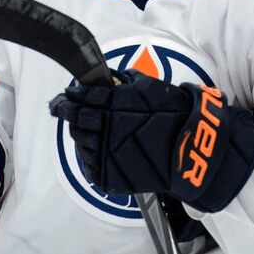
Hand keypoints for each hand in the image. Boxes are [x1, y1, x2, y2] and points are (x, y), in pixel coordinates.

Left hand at [49, 70, 253, 212]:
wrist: (192, 151)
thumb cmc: (176, 114)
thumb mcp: (151, 87)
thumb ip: (126, 82)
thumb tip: (110, 78)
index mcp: (114, 103)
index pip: (82, 97)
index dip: (70, 95)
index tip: (66, 94)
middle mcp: (106, 128)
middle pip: (76, 118)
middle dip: (66, 111)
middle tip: (61, 107)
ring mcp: (106, 153)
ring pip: (80, 140)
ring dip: (78, 131)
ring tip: (80, 127)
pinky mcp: (111, 175)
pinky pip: (89, 163)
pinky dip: (88, 154)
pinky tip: (93, 147)